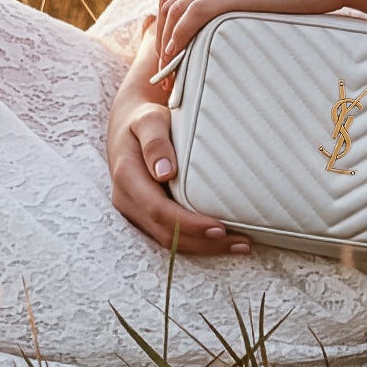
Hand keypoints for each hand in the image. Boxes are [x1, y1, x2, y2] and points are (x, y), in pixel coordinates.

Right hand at [107, 47, 247, 257]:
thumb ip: (155, 142)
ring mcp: (136, 211)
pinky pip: (172, 235)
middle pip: (167, 232)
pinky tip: (222, 240)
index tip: (218, 228)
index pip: (159, 210)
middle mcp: (128, 200)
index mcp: (127, 177)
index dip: (189, 224)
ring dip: (204, 246)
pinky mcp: (147, 216)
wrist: (128, 126)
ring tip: (239, 244)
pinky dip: (198, 241)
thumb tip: (164, 172)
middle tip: (239, 241)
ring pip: (170, 240)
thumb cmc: (143, 120)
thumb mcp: (148, 121)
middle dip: (203, 242)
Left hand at [136, 0, 366, 87]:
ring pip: (176, 9)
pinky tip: (177, 57)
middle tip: (164, 65)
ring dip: (166, 42)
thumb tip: (231, 14)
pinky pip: (193, 15)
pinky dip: (179, 37)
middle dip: (161, 34)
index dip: (164, 18)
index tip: (166, 45)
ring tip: (169, 70)